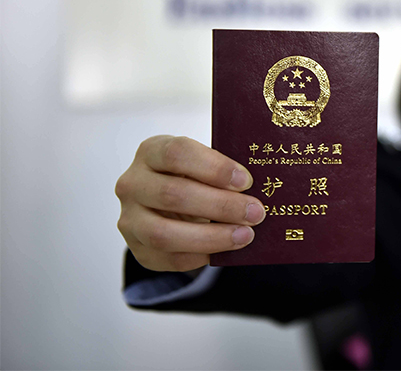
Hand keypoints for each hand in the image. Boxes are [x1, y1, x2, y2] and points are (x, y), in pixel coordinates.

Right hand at [115, 135, 264, 271]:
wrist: (168, 203)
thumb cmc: (193, 177)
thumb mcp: (203, 163)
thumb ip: (223, 171)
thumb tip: (262, 186)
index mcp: (151, 151)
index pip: (177, 153)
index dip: (214, 168)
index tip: (246, 181)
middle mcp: (132, 183)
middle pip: (173, 195)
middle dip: (221, 206)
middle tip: (255, 212)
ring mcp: (130, 219)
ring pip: (164, 233)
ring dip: (211, 237)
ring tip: (245, 235)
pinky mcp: (138, 248)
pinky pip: (169, 258)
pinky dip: (201, 255)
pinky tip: (226, 250)